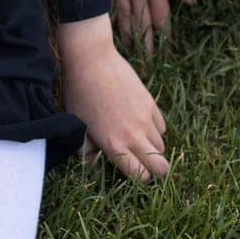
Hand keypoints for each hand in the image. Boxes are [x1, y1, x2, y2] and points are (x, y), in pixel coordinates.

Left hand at [57, 16, 168, 180]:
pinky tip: (140, 122)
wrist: (92, 60)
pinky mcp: (151, 103)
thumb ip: (86, 151)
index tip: (132, 171)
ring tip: (137, 139)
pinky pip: (162, 127)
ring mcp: (145, 119)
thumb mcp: (77, 125)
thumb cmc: (79, 93)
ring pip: (162, 146)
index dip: (139, 178)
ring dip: (152, 148)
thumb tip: (93, 163)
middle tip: (144, 162)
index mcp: (114, 146)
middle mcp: (134, 136)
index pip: (141, 177)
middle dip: (155, 170)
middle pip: (161, 167)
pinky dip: (155, 129)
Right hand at [111, 0, 194, 55]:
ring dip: (128, 37)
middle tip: (149, 62)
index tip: (167, 48)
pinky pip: (111, 6)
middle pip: (141, 25)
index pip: (161, 20)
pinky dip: (113, 19)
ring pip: (124, 19)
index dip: (164, 35)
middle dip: (146, 45)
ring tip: (131, 52)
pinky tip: (113, 29)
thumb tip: (191, 2)